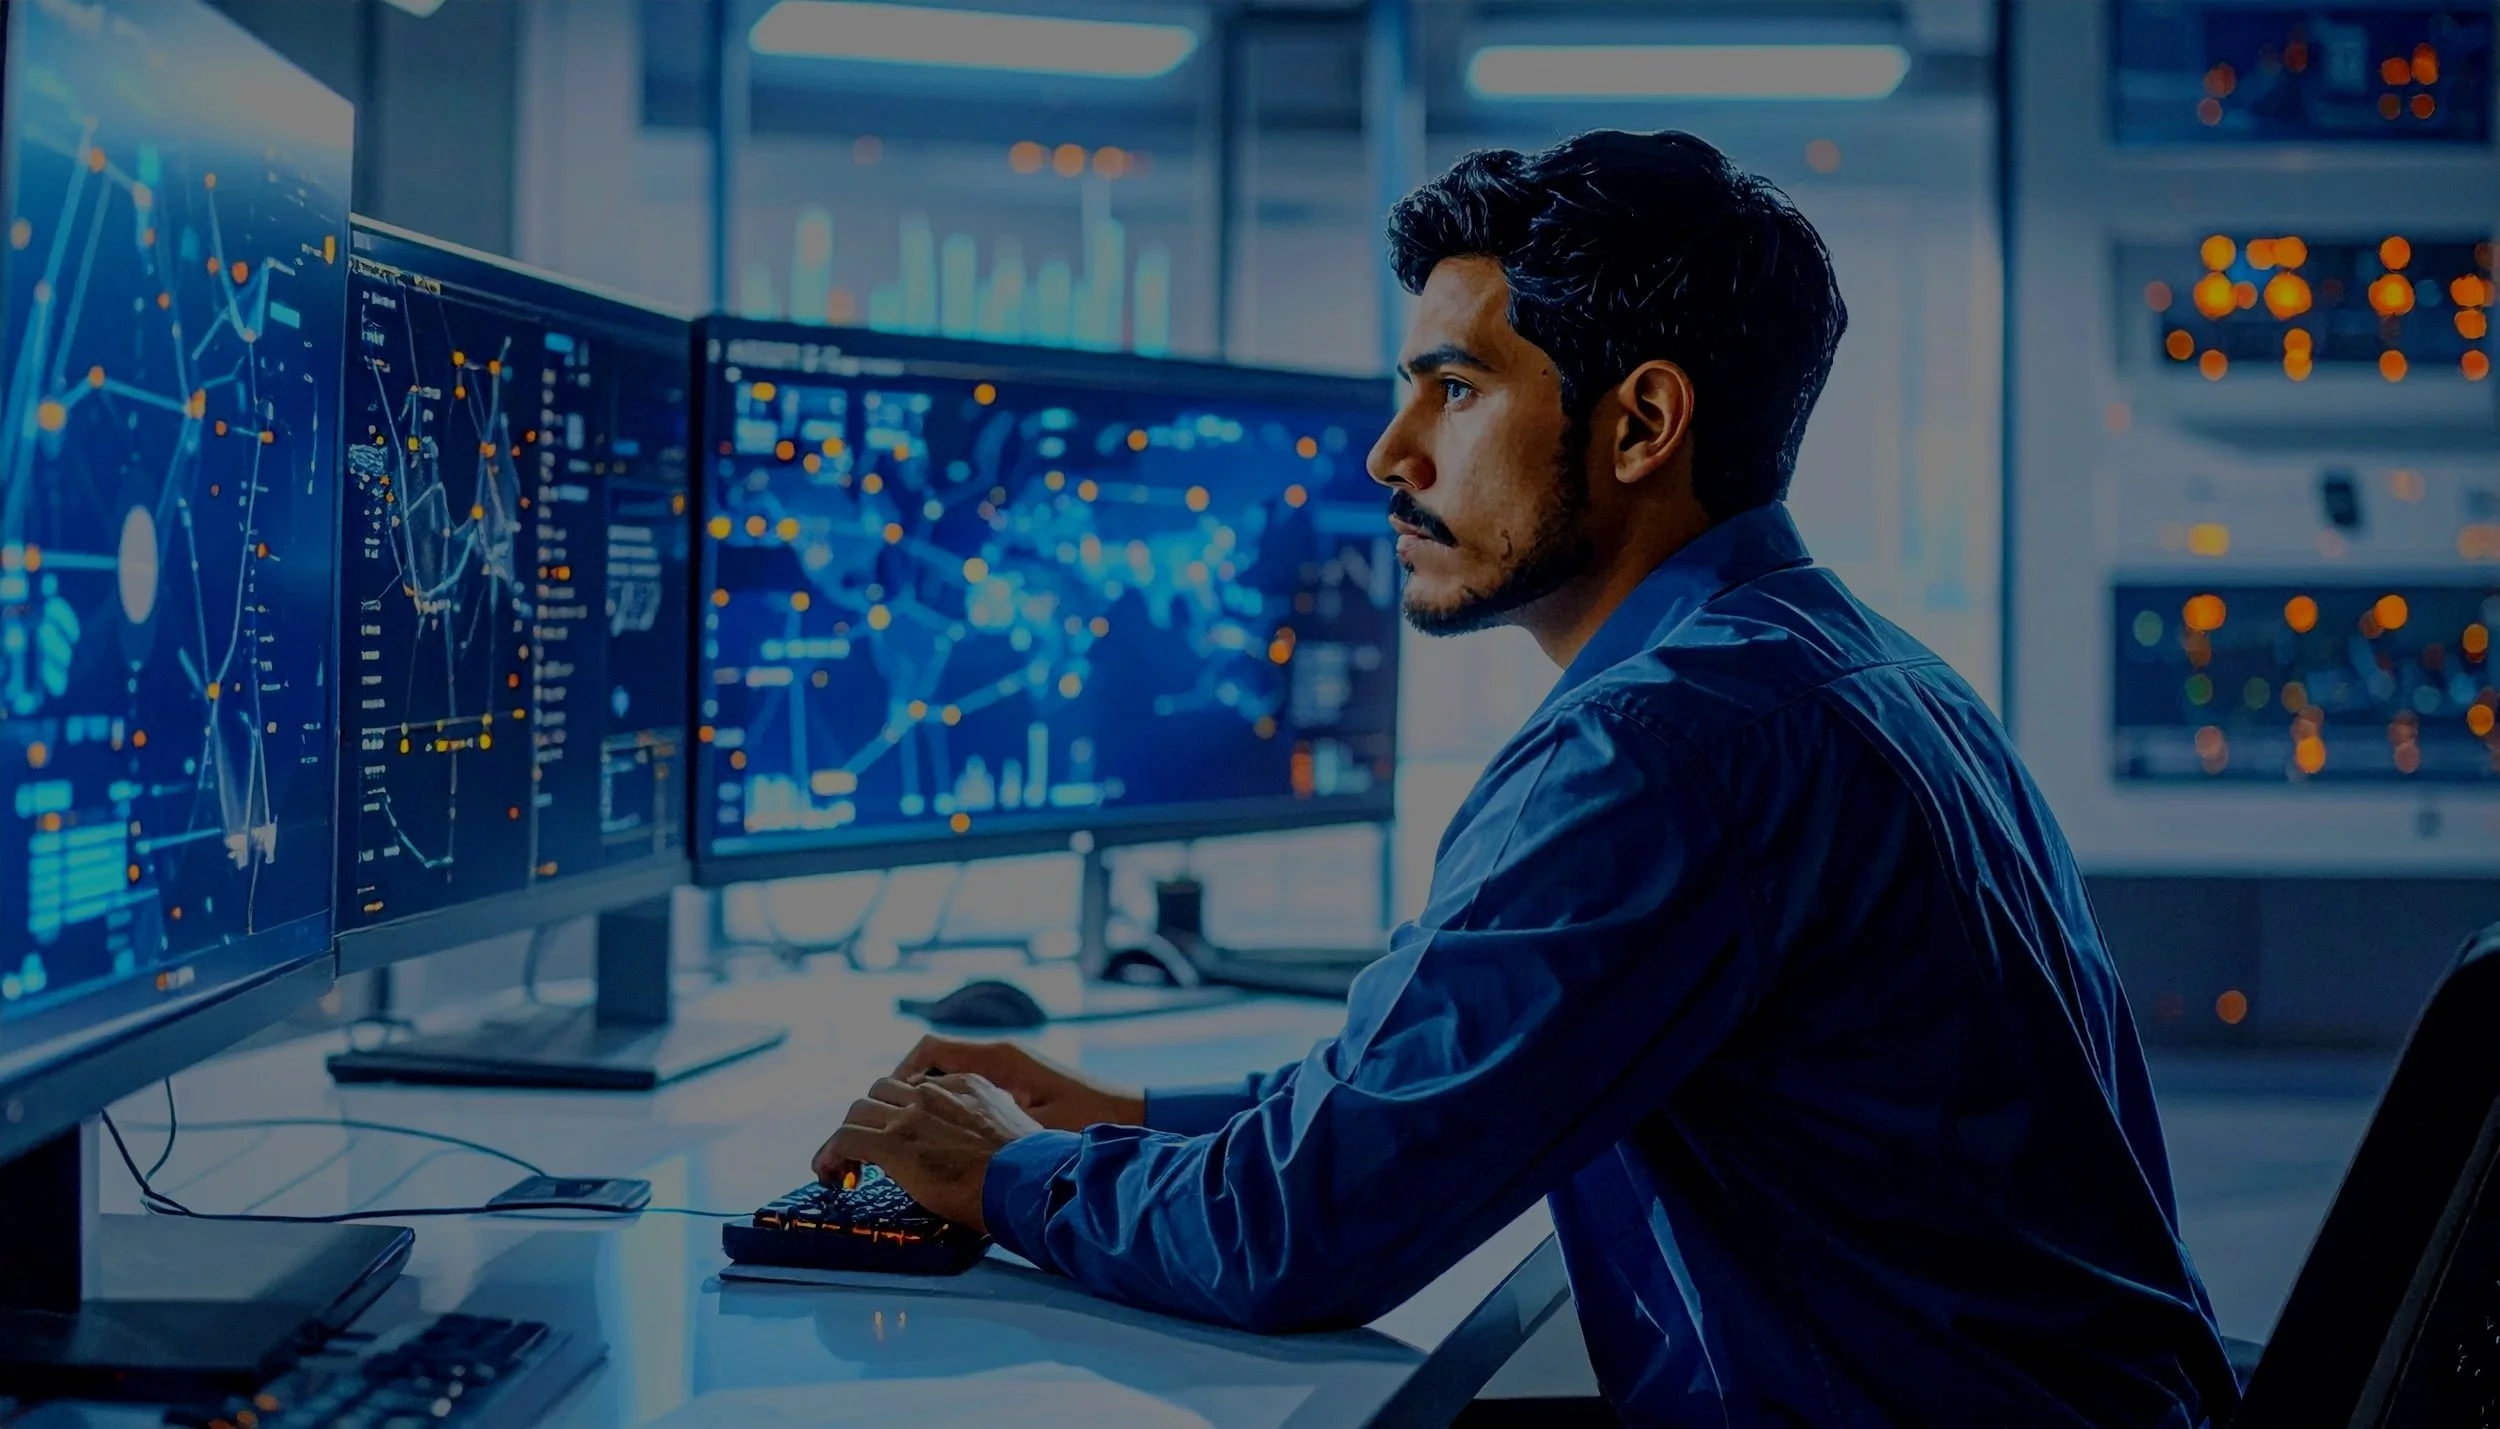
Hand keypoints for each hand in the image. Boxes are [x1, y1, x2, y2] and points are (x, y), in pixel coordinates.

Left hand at [812, 1074, 1042, 1231]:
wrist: (1026, 1180)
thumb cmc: (1028, 1167)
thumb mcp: (1015, 1128)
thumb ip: (991, 1126)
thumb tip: (987, 1147)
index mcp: (965, 1085)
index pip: (918, 1086)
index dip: (904, 1111)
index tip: (902, 1134)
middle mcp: (933, 1093)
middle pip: (881, 1090)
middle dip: (871, 1116)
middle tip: (870, 1148)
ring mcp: (911, 1117)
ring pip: (859, 1110)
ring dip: (848, 1135)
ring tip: (842, 1164)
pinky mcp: (893, 1144)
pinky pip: (846, 1138)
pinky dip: (830, 1154)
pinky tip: (828, 1172)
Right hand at [890, 1034, 1144, 1133]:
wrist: (1130, 1115)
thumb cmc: (1088, 1121)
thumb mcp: (1034, 1127)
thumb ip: (986, 1125)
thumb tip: (935, 1134)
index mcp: (999, 1058)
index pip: (929, 1050)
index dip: (898, 1075)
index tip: (881, 1108)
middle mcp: (1000, 1055)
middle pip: (931, 1059)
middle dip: (902, 1090)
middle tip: (884, 1127)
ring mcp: (1008, 1068)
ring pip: (948, 1074)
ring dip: (924, 1099)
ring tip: (905, 1135)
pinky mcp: (1017, 1083)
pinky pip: (966, 1085)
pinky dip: (946, 1104)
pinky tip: (943, 1138)